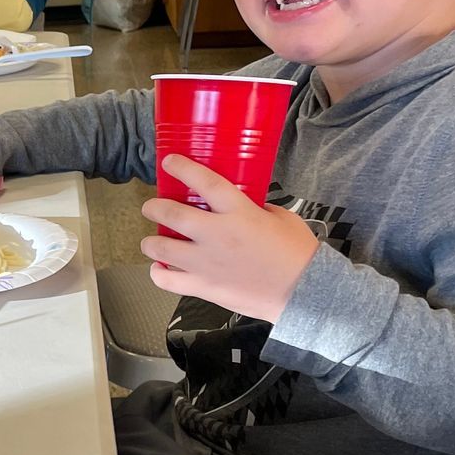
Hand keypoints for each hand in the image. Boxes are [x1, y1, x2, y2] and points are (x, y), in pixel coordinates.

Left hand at [139, 155, 319, 322]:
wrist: (305, 292)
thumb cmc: (297, 253)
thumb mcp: (281, 217)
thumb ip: (256, 208)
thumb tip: (242, 205)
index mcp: (239, 213)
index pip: (205, 182)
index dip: (183, 169)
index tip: (169, 162)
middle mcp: (217, 235)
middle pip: (171, 214)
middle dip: (154, 208)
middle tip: (151, 207)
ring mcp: (207, 263)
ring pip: (161, 249)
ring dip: (150, 242)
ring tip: (151, 241)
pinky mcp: (204, 287)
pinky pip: (167, 281)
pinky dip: (158, 274)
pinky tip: (159, 268)